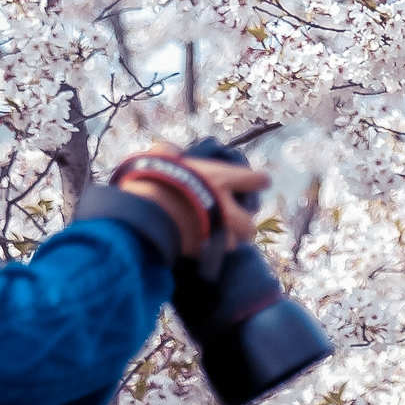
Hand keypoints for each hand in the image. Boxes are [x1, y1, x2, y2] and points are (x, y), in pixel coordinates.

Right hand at [113, 139, 266, 257]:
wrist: (145, 213)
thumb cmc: (154, 180)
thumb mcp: (164, 159)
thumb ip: (171, 153)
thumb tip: (170, 150)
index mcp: (221, 180)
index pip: (259, 180)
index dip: (256, 182)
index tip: (253, 183)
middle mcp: (226, 208)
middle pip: (251, 223)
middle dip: (243, 224)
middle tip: (233, 220)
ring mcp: (218, 232)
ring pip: (235, 243)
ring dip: (227, 240)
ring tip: (216, 237)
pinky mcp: (205, 251)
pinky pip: (213, 254)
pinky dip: (209, 251)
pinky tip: (198, 246)